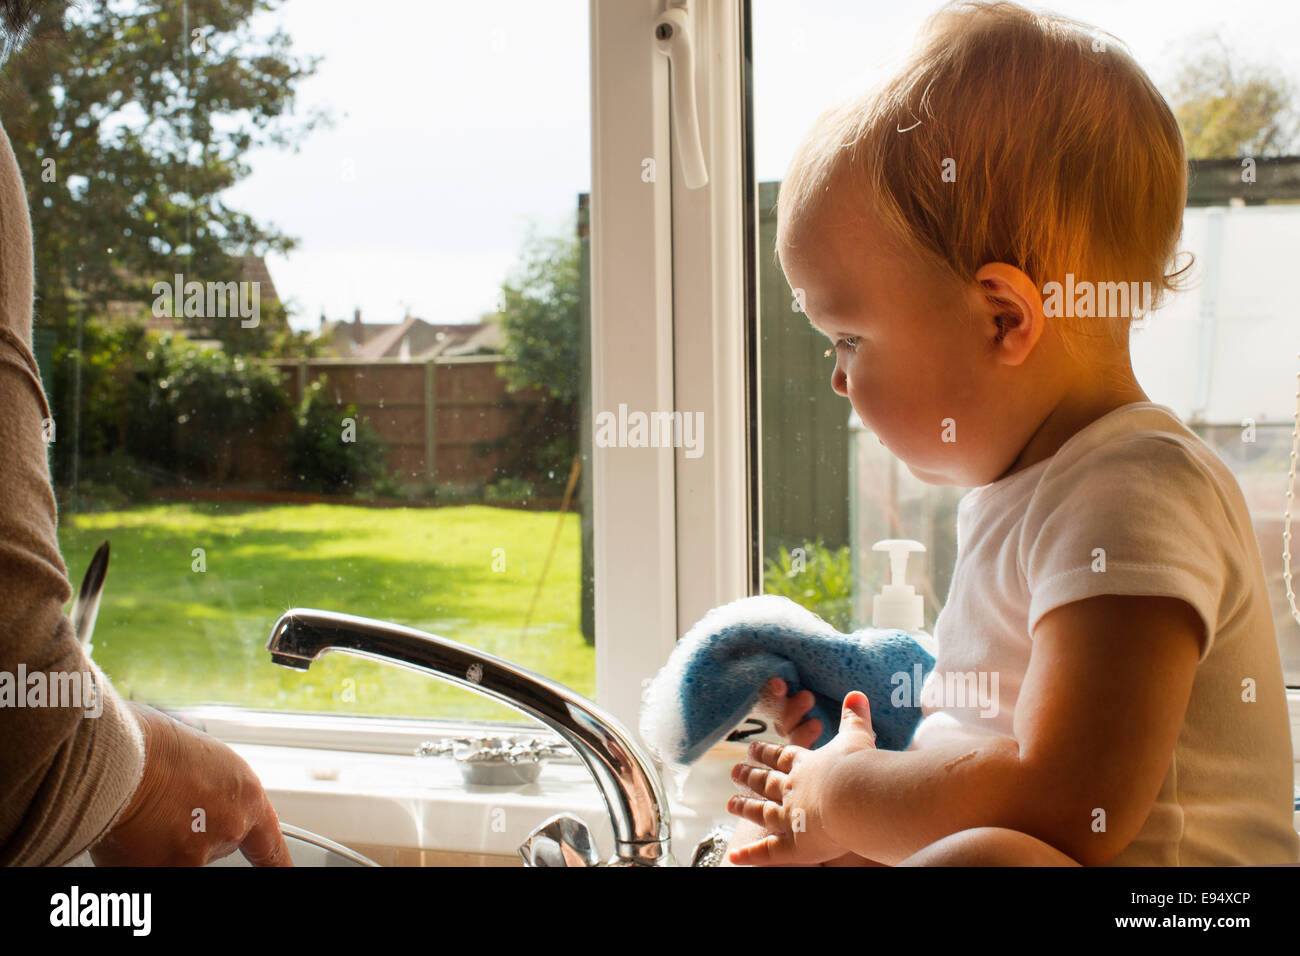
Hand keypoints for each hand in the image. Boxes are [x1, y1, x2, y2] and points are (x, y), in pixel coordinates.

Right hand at [90, 703, 291, 865]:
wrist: (117, 751)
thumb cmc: (150, 742)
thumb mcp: (203, 760)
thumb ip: (212, 792)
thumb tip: (195, 802)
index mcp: (246, 794)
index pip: (269, 843)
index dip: (277, 864)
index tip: (282, 871)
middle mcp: (229, 827)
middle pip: (213, 845)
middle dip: (190, 831)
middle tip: (163, 806)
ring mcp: (196, 854)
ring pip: (179, 858)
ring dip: (158, 842)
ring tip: (138, 811)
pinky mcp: (161, 870)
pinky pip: (148, 866)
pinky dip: (133, 855)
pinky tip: (123, 829)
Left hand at [726, 690, 878, 865]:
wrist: (855, 798)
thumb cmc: (859, 767)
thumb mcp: (857, 736)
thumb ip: (855, 717)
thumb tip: (856, 693)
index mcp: (806, 766)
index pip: (782, 758)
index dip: (767, 753)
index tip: (752, 748)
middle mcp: (792, 790)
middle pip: (767, 783)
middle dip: (751, 776)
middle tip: (734, 772)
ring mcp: (790, 818)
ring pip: (762, 813)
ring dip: (746, 808)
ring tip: (730, 803)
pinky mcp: (794, 846)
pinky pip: (768, 852)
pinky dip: (750, 855)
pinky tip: (734, 856)